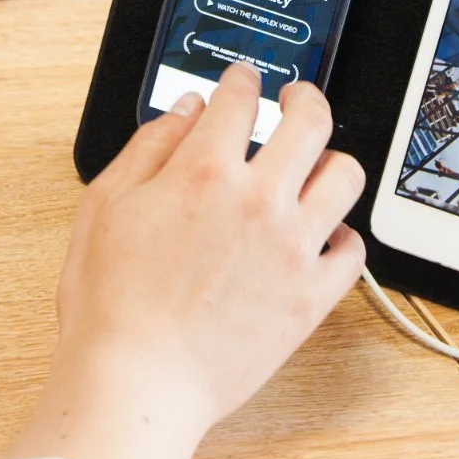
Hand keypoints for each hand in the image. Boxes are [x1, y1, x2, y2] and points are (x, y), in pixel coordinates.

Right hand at [8, 64, 365, 458]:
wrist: (138, 380)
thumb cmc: (112, 303)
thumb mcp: (106, 204)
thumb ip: (149, 145)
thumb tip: (186, 109)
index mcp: (205, 171)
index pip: (240, 97)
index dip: (241, 79)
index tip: (242, 81)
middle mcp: (259, 201)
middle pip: (312, 121)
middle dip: (304, 98)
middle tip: (295, 100)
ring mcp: (293, 248)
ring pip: (345, 177)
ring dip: (330, 162)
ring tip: (315, 166)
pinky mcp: (311, 297)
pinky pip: (352, 251)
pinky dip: (341, 237)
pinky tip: (321, 235)